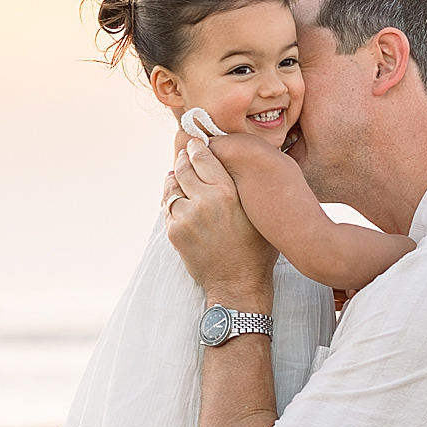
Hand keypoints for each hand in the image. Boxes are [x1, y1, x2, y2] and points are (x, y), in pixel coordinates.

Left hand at [165, 133, 274, 300]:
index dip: (197, 147)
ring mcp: (186, 217)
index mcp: (227, 192)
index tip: (195, 143)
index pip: (203, 157)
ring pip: (172, 187)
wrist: (238, 283)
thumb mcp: (258, 212)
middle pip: (183, 168)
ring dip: (174, 179)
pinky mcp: (174, 232)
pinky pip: (168, 208)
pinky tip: (176, 198)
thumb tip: (234, 163)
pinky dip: (171, 201)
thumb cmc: (256, 248)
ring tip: (177, 174)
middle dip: (182, 159)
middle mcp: (204, 201)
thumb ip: (244, 186)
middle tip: (184, 155)